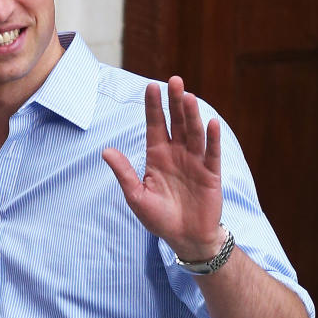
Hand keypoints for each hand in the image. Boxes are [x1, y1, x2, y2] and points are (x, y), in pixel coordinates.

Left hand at [102, 75, 222, 257]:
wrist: (184, 237)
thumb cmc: (159, 217)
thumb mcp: (136, 196)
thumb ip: (124, 173)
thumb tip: (106, 151)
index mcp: (157, 156)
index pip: (155, 125)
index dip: (153, 107)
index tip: (151, 86)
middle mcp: (177, 153)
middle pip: (176, 122)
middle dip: (174, 102)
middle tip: (174, 80)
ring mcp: (195, 161)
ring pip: (194, 133)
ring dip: (192, 115)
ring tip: (188, 97)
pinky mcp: (211, 173)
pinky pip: (212, 153)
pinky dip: (212, 139)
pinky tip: (211, 123)